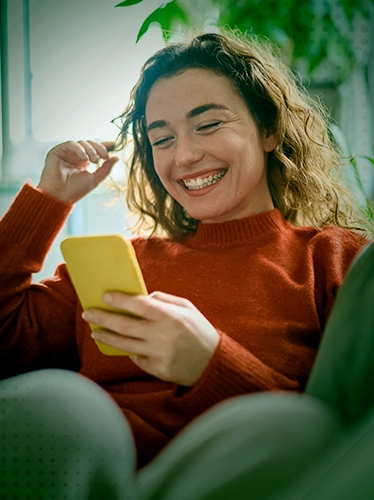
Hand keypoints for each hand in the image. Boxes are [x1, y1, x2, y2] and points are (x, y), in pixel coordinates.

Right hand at [37, 140, 118, 202]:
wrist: (60, 196)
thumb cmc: (75, 191)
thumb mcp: (95, 179)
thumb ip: (106, 168)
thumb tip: (117, 157)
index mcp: (84, 162)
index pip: (95, 149)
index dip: (104, 146)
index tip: (114, 144)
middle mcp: (75, 156)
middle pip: (90, 144)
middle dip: (99, 148)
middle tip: (104, 157)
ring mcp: (67, 153)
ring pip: (82, 143)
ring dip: (91, 150)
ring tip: (94, 161)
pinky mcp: (58, 151)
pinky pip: (71, 144)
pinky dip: (79, 149)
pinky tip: (84, 158)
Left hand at [82, 291, 219, 386]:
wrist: (213, 363)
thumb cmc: (199, 330)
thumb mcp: (187, 308)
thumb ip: (164, 300)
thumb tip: (142, 297)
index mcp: (169, 316)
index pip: (139, 305)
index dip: (120, 300)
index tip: (105, 296)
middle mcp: (161, 335)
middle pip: (124, 325)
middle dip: (103, 318)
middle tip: (88, 313)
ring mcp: (158, 354)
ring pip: (124, 344)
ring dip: (106, 337)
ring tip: (95, 332)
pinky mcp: (157, 369)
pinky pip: (136, 358)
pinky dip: (129, 351)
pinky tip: (124, 346)